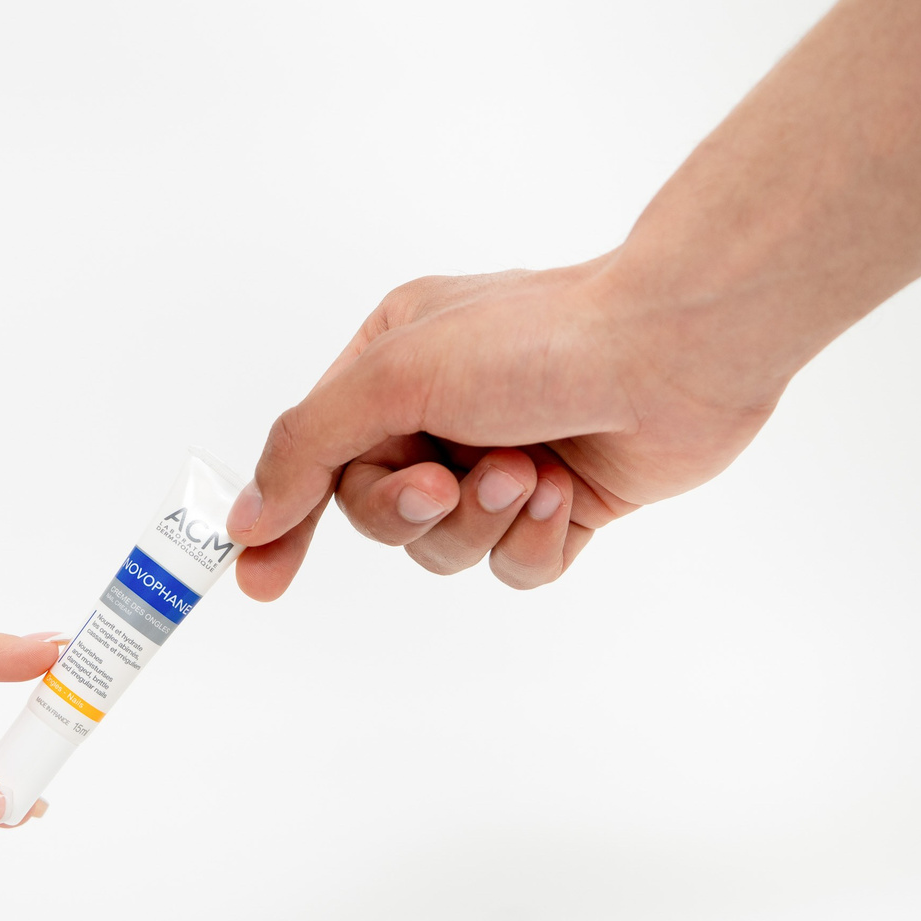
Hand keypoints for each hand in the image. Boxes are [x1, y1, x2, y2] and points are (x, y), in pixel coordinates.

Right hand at [229, 259, 781, 596]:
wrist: (676, 349)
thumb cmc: (538, 339)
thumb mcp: (394, 377)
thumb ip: (308, 448)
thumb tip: (245, 517)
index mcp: (390, 364)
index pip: (315, 458)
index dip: (284, 521)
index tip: (261, 582)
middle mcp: (442, 412)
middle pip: (379, 515)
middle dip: (412, 510)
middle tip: (446, 483)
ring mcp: (503, 460)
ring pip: (446, 548)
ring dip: (482, 520)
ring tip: (529, 472)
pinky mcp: (564, 505)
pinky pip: (515, 567)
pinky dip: (535, 542)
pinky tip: (566, 492)